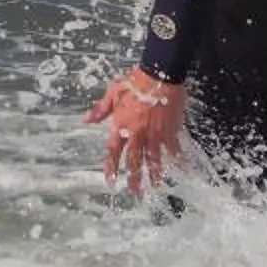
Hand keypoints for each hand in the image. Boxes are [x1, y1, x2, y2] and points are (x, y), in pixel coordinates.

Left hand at [84, 69, 186, 195]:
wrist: (160, 73)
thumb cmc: (135, 81)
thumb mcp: (113, 92)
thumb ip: (100, 109)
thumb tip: (85, 120)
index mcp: (121, 125)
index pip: (113, 151)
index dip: (112, 167)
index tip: (111, 181)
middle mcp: (137, 134)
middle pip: (134, 161)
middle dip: (134, 179)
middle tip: (134, 193)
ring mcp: (155, 134)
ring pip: (154, 159)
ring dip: (154, 175)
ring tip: (155, 188)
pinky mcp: (171, 130)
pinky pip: (174, 149)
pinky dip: (177, 159)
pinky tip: (182, 169)